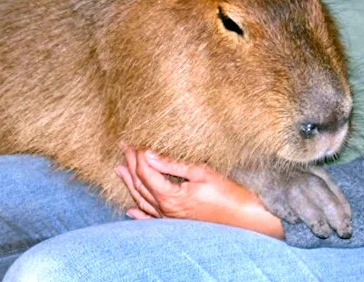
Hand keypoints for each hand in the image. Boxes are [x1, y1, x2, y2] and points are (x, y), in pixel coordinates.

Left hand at [116, 142, 284, 239]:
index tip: (133, 140)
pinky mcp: (176, 223)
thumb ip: (172, 165)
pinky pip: (151, 218)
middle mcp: (166, 210)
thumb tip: (149, 154)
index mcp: (170, 196)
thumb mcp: (201, 172)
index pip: (145, 172)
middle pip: (140, 185)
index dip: (137, 155)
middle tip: (123, 147)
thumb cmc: (226, 194)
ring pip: (142, 200)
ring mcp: (170, 218)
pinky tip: (131, 210)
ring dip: (130, 184)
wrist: (243, 219)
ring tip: (120, 169)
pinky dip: (139, 213)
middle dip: (130, 164)